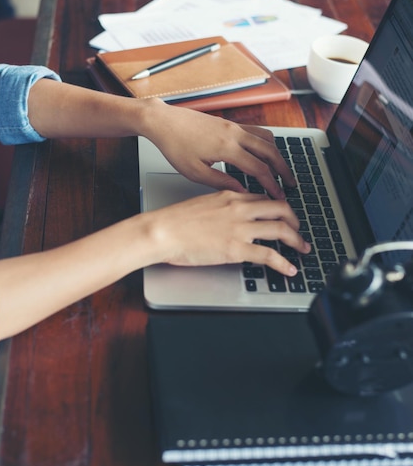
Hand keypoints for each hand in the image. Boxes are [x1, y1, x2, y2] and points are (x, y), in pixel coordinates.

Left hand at [140, 100, 294, 198]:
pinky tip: (267, 154)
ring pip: (267, 139)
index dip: (271, 185)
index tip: (279, 196)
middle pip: (270, 152)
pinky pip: (258, 132)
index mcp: (227, 149)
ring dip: (278, 155)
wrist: (164, 122)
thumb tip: (242, 192)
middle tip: (291, 184)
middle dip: (283, 170)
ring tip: (282, 170)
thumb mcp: (195, 172)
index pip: (259, 169)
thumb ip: (221, 182)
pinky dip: (267, 144)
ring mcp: (234, 126)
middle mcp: (235, 134)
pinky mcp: (230, 123)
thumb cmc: (175, 147)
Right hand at [143, 190, 309, 274]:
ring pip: (280, 229)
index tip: (283, 216)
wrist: (162, 232)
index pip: (263, 199)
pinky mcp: (237, 249)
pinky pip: (269, 255)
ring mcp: (240, 229)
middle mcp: (240, 209)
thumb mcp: (202, 204)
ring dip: (297, 240)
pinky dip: (284, 263)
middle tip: (298, 230)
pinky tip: (289, 268)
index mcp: (230, 196)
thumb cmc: (174, 222)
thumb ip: (220, 209)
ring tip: (303, 248)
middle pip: (280, 209)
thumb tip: (228, 219)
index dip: (278, 208)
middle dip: (295, 221)